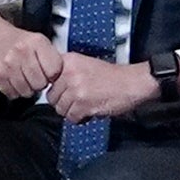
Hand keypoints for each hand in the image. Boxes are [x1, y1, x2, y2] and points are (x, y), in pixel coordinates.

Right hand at [0, 10, 59, 101]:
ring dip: (27, 88)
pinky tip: (13, 78)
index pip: (54, 71)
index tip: (47, 72)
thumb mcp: (39, 41)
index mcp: (36, 42)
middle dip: (39, 83)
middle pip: (40, 84)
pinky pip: (12, 94)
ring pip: (27, 92)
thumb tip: (59, 78)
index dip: (52, 75)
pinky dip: (14, 90)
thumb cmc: (17, 40)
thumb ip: (51, 58)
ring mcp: (8, 64)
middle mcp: (22, 52)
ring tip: (23, 76)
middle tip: (33, 75)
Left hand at [41, 50, 165, 127]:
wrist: (132, 83)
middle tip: (78, 101)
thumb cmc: (113, 76)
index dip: (57, 89)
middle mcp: (69, 73)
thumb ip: (68, 72)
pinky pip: (72, 118)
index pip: (47, 79)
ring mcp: (75, 89)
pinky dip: (80, 118)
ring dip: (72, 111)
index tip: (64, 91)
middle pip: (52, 97)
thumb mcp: (86, 64)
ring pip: (61, 109)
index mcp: (69, 61)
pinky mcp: (83, 104)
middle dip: (64, 102)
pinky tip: (90, 111)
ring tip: (85, 106)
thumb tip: (53, 86)